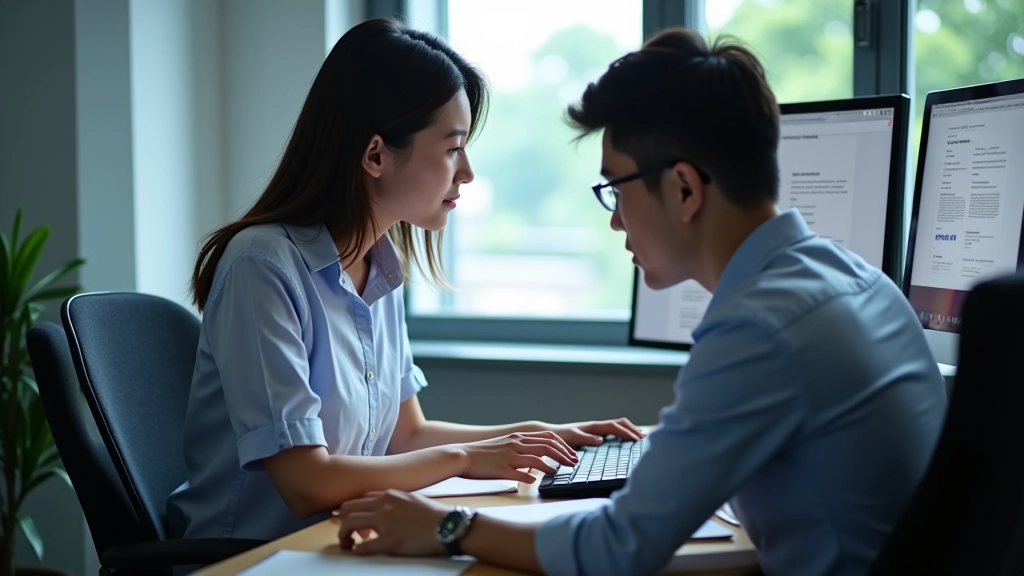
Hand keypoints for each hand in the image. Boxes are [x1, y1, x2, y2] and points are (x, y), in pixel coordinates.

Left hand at [338, 489, 449, 555]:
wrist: (447, 526)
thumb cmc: (431, 514)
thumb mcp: (410, 499)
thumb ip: (392, 502)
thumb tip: (381, 509)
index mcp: (388, 495)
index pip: (359, 499)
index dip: (352, 511)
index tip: (353, 520)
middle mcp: (383, 505)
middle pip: (348, 509)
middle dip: (342, 521)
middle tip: (345, 532)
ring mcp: (385, 523)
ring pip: (350, 523)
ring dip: (344, 535)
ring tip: (347, 543)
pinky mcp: (389, 541)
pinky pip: (364, 546)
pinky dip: (357, 549)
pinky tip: (357, 551)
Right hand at [460, 431, 577, 483]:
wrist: (462, 455)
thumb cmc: (483, 453)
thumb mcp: (505, 445)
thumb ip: (522, 449)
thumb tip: (538, 459)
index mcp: (518, 437)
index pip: (548, 437)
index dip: (563, 445)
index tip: (572, 454)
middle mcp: (516, 444)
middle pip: (547, 446)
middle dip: (564, 454)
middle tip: (574, 463)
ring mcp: (508, 456)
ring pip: (537, 457)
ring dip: (553, 465)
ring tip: (562, 471)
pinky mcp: (501, 469)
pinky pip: (520, 473)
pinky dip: (532, 476)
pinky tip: (539, 480)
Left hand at [549, 418, 645, 446]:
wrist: (551, 434)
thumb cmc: (560, 437)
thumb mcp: (572, 438)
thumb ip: (585, 438)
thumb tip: (601, 440)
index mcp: (593, 427)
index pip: (615, 427)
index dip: (627, 432)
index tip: (637, 439)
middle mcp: (597, 426)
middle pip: (620, 423)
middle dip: (633, 429)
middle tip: (644, 438)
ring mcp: (596, 429)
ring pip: (618, 426)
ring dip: (629, 430)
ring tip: (641, 438)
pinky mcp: (594, 433)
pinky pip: (613, 431)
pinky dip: (623, 433)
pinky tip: (627, 440)